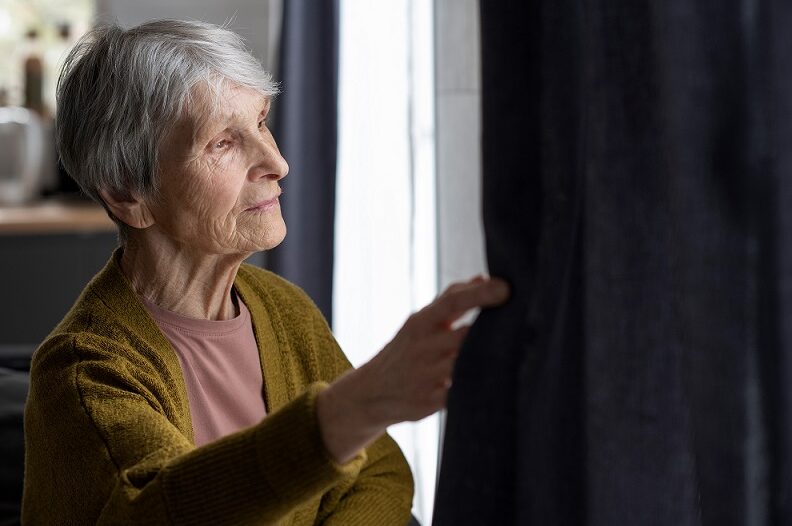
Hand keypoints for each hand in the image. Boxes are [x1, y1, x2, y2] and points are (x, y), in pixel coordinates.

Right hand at [317, 276, 509, 462]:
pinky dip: (480, 386)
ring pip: (467, 365)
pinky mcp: (430, 402)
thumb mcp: (419, 322)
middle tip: (524, 325)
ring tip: (518, 352)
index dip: (481, 294)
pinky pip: (463, 393)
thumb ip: (451, 299)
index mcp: (420, 323)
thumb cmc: (406, 349)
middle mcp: (422, 347)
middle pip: (467, 335)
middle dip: (495, 331)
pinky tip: (497, 381)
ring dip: (491, 360)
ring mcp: (425, 376)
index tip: (507, 288)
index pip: (452, 301)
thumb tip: (484, 277)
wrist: (372, 392)